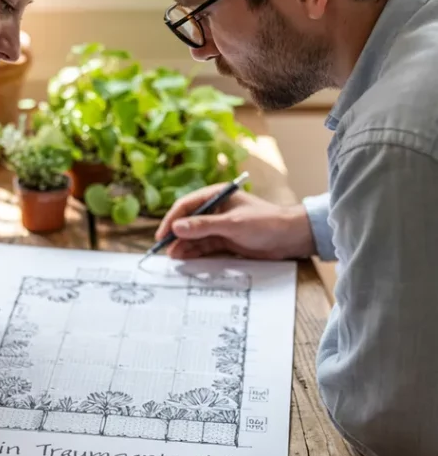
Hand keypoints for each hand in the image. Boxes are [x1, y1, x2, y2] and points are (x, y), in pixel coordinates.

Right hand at [156, 185, 315, 260]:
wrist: (292, 238)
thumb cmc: (267, 223)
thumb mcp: (233, 224)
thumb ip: (204, 226)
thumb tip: (177, 228)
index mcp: (217, 196)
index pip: (187, 205)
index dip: (172, 220)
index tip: (162, 235)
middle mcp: (216, 210)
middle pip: (188, 222)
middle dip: (175, 235)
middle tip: (164, 249)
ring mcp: (220, 226)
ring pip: (195, 236)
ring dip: (183, 245)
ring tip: (173, 258)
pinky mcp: (226, 241)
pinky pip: (205, 246)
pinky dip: (194, 252)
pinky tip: (185, 259)